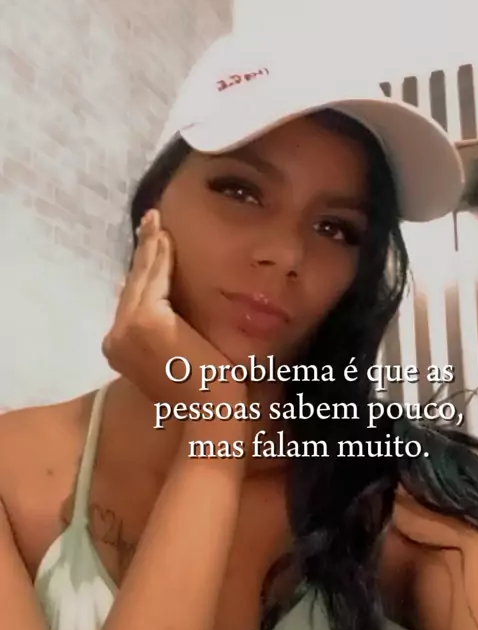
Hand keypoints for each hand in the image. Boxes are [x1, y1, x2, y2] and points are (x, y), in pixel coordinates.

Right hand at [102, 209, 246, 407]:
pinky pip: (155, 279)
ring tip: (156, 221)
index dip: (138, 272)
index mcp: (118, 350)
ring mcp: (126, 329)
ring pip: (141, 278)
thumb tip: (164, 305)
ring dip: (150, 246)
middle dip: (142, 252)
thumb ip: (163, 333)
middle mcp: (114, 339)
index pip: (129, 301)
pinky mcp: (145, 320)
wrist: (211, 408)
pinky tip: (166, 237)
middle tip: (150, 222)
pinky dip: (161, 255)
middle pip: (132, 285)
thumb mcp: (175, 356)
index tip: (148, 248)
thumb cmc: (202, 391)